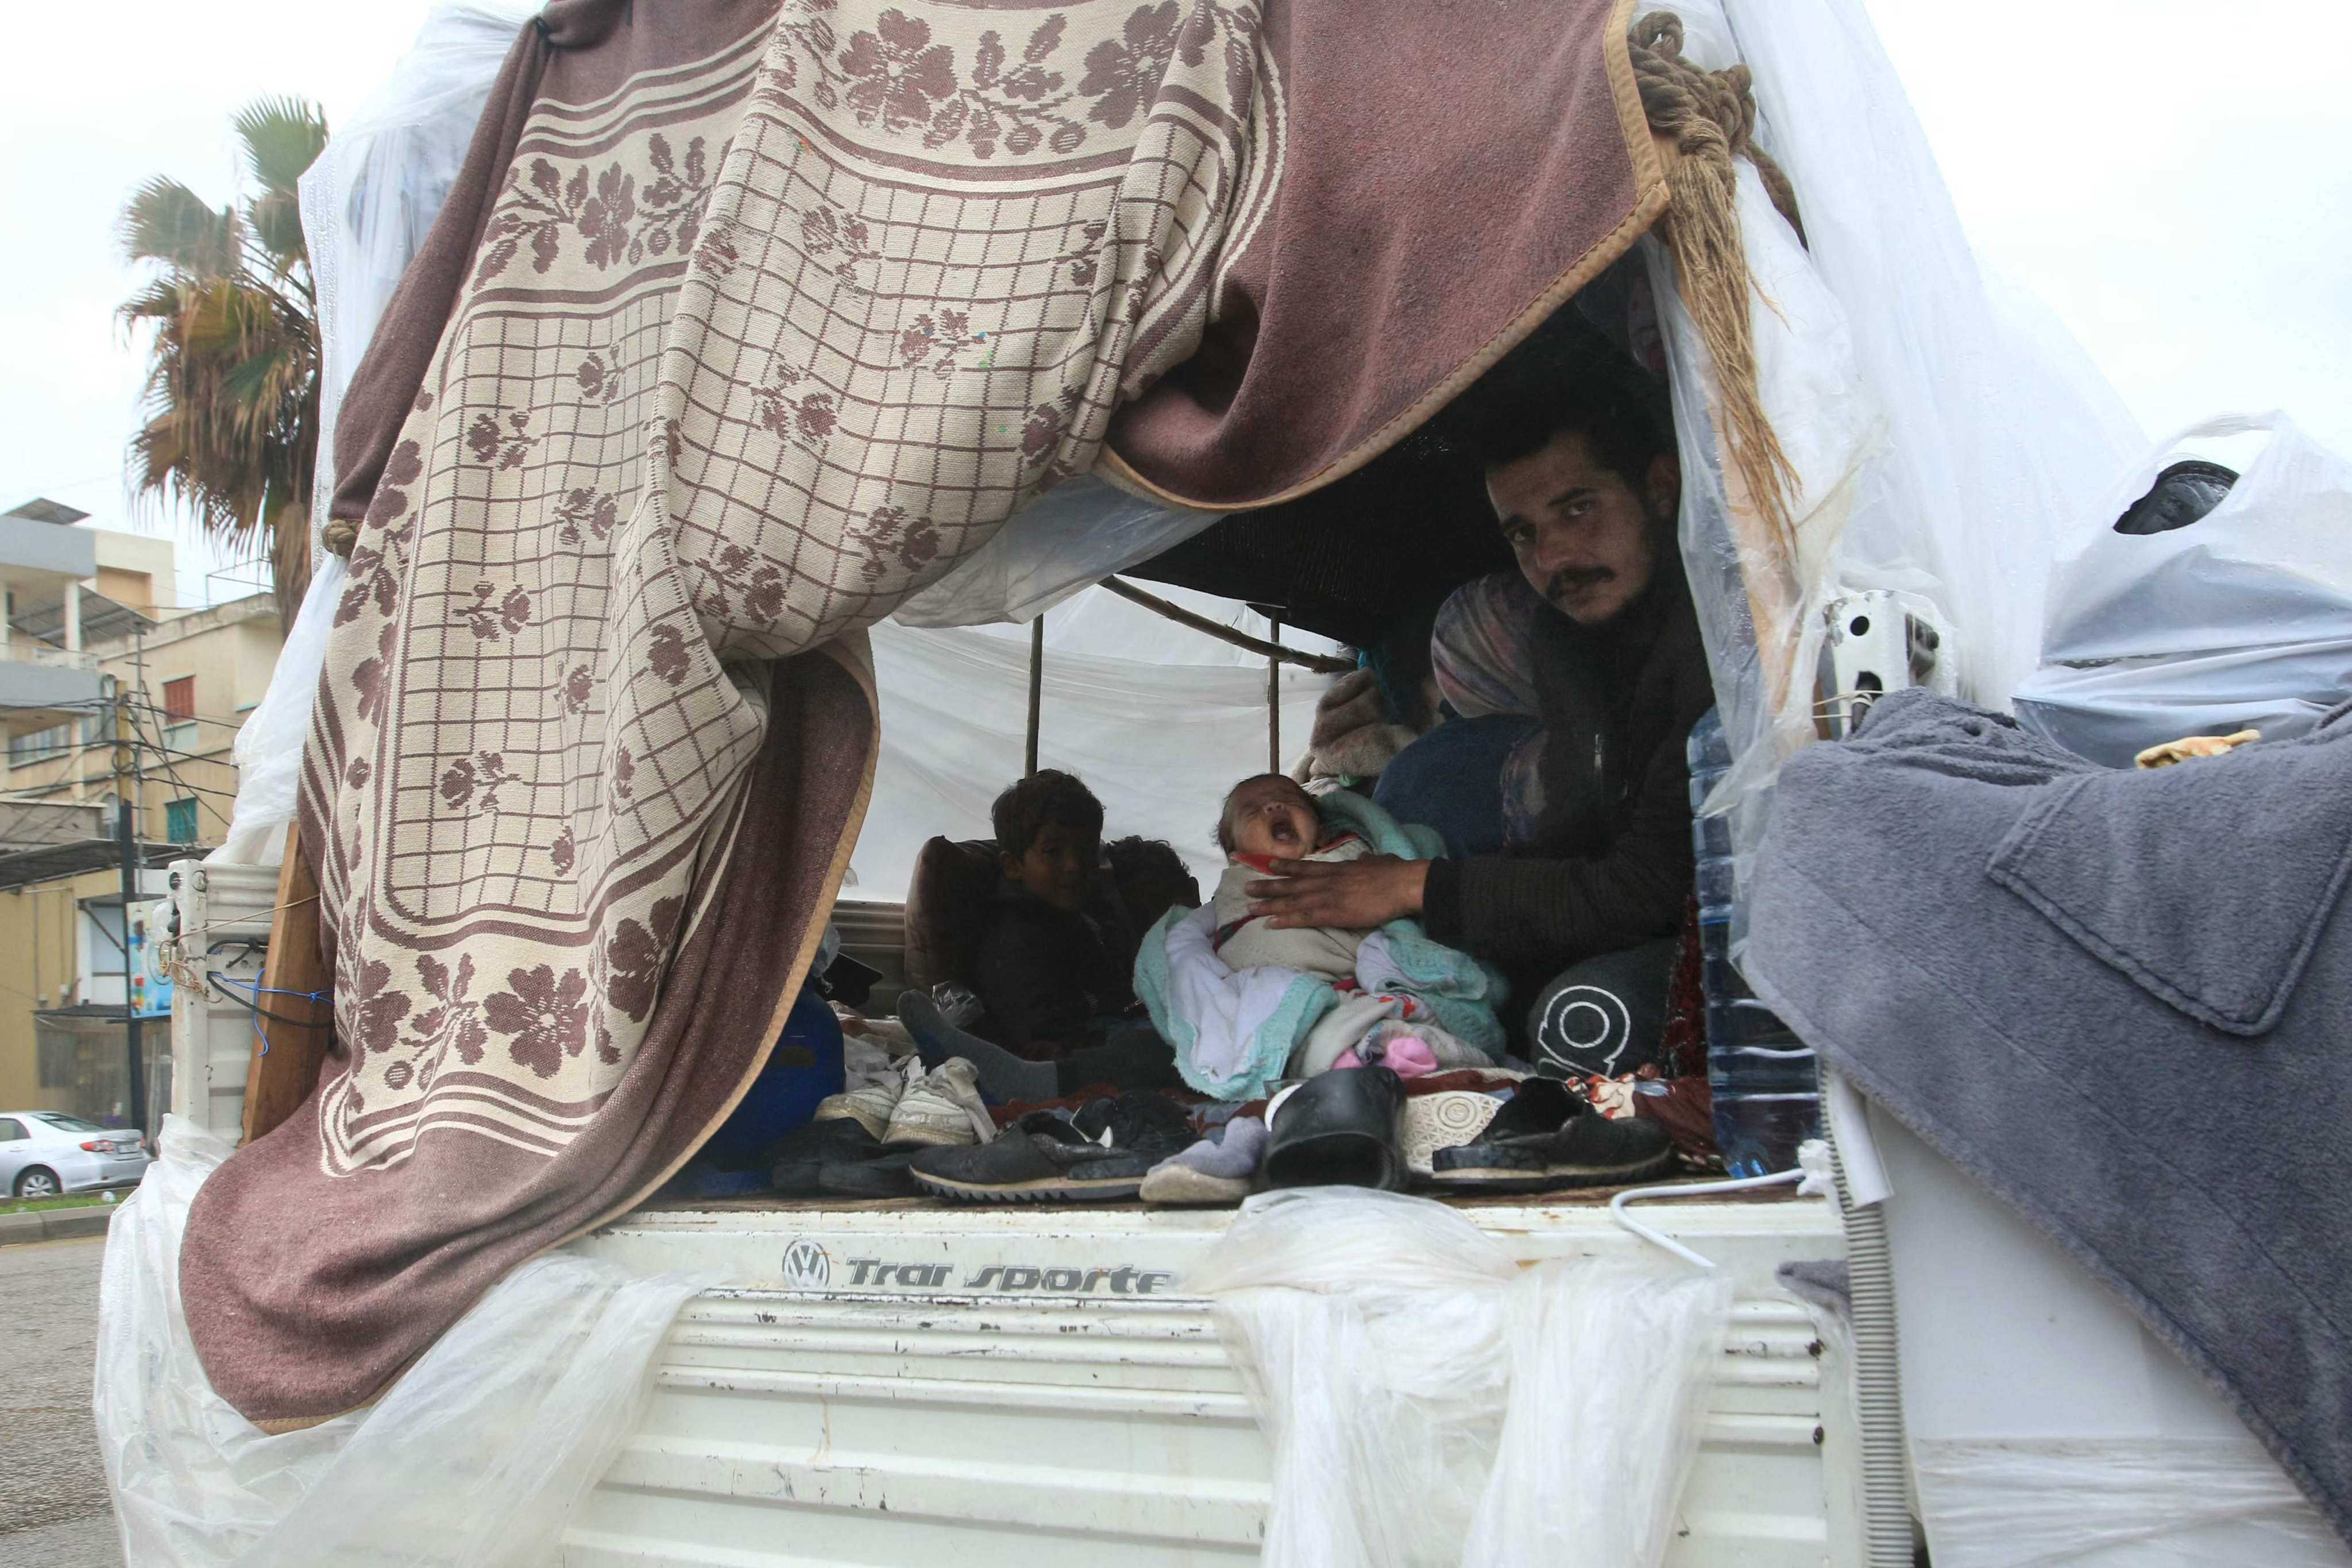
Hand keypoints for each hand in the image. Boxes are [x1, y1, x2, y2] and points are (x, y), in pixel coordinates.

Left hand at [1246, 854, 1428, 929]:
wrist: (1403, 883)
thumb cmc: (1395, 872)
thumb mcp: (1377, 861)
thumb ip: (1367, 860)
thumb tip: (1364, 857)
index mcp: (1338, 869)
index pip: (1306, 867)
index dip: (1286, 867)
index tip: (1268, 865)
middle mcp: (1327, 880)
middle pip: (1292, 884)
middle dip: (1268, 887)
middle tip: (1246, 888)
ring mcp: (1328, 896)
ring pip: (1292, 900)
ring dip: (1269, 905)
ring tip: (1249, 908)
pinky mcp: (1334, 913)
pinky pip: (1304, 917)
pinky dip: (1285, 920)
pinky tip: (1270, 923)